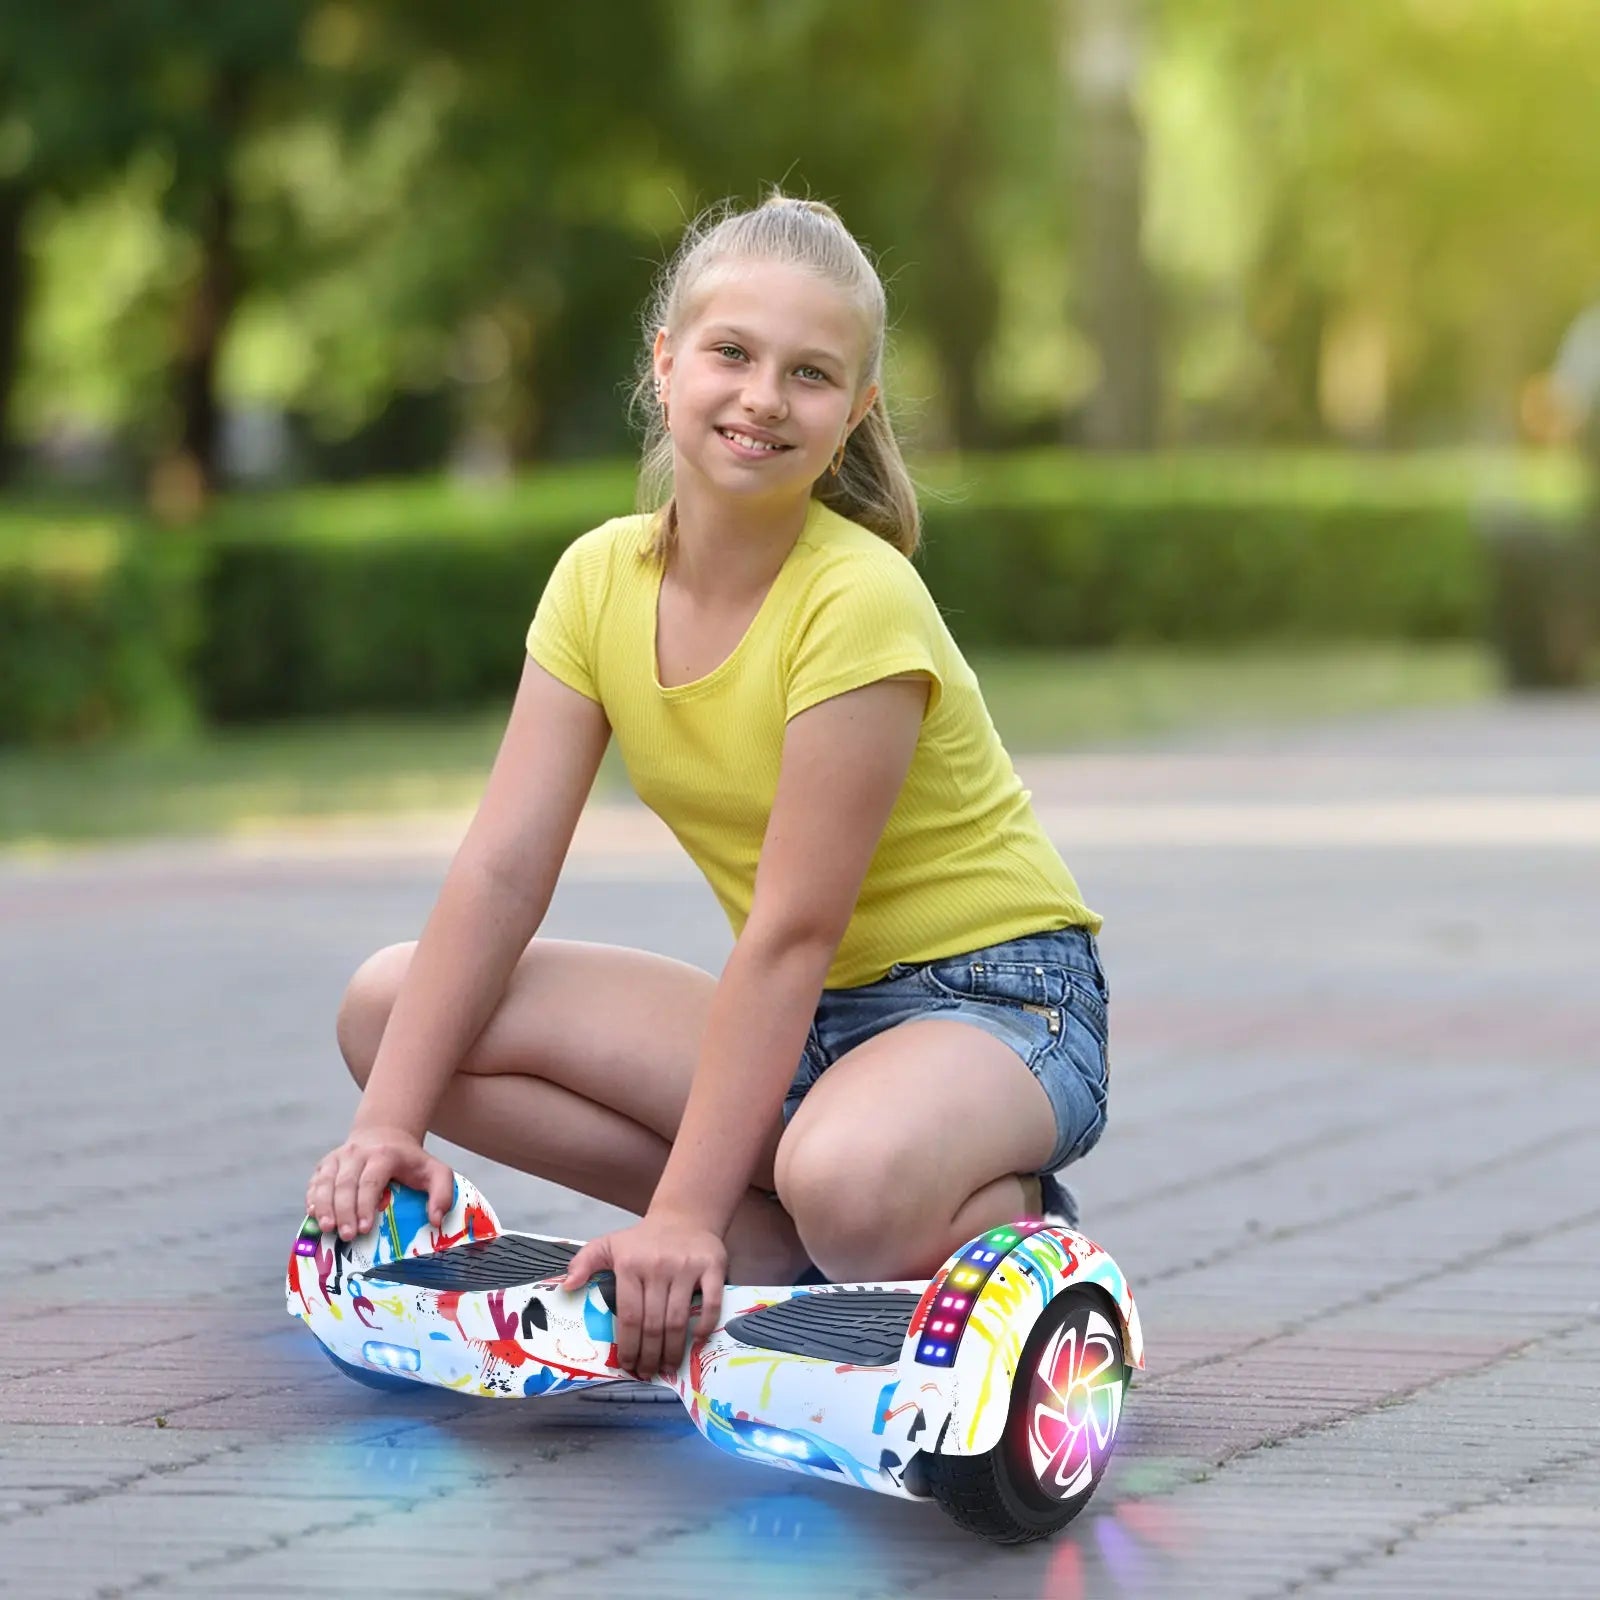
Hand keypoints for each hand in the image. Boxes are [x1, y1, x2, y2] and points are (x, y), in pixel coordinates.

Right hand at [305, 1124, 454, 1242]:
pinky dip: (313, 1199)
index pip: (370, 1181)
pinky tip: (314, 1216)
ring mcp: (338, 1157)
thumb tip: (435, 1220)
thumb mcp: (436, 1172)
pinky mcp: (325, 1164)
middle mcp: (357, 1153)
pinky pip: (314, 1183)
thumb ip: (443, 1193)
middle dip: (344, 1212)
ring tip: (327, 1229)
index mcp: (384, 1155)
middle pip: (345, 1184)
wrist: (385, 1135)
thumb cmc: (411, 1161)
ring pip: (325, 1182)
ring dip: (324, 1207)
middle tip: (346, 1236)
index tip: (364, 1228)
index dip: (364, 1205)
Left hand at [562, 1213, 725, 1379]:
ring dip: (673, 1350)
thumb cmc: (643, 1240)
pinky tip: (696, 1341)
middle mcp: (658, 1267)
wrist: (684, 1216)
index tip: (628, 1366)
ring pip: (679, 1320)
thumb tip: (567, 1287)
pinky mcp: (712, 1267)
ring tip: (668, 1367)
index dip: (629, 1346)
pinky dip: (705, 1326)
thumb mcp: (608, 1244)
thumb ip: (584, 1263)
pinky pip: (711, 1303)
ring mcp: (687, 1267)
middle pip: (654, 1324)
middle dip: (650, 1356)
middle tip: (648, 1372)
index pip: (629, 1316)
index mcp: (631, 1265)